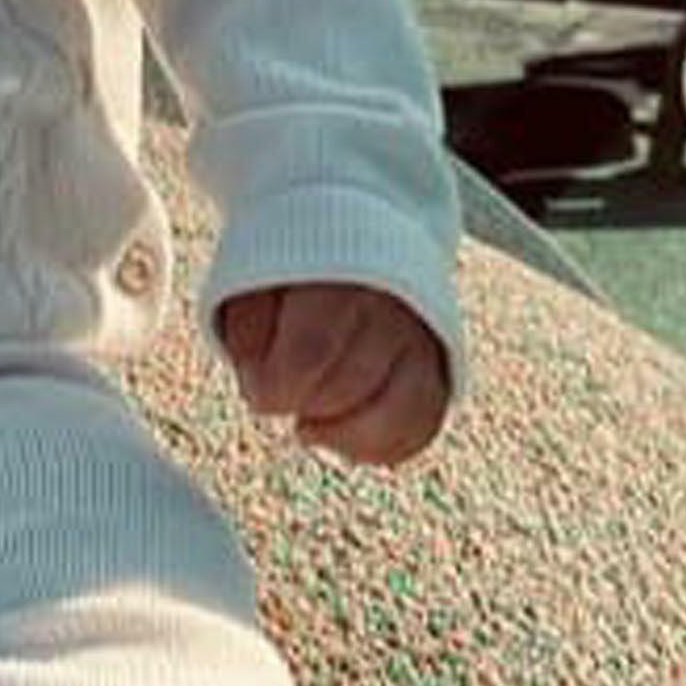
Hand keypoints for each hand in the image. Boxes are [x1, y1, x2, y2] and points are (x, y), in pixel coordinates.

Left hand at [218, 283, 449, 465]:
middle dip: (305, 403)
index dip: (277, 386)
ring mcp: (423, 339)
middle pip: (352, 387)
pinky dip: (381, 446)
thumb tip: (259, 388)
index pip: (312, 351)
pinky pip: (422, 426)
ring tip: (310, 427)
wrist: (354, 238)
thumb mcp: (253, 280)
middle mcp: (393, 309)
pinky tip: (342, 440)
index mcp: (341, 278)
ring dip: (345, 434)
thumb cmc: (294, 272)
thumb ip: (247, 328)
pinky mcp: (438, 367)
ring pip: (401, 414)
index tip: (258, 388)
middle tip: (284, 393)